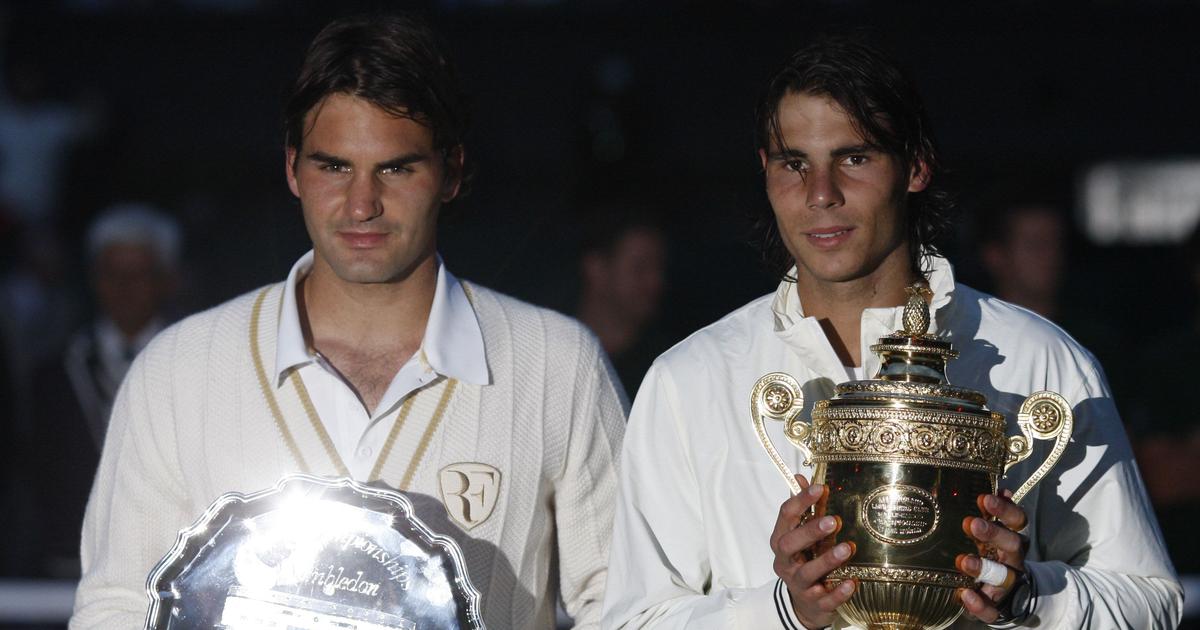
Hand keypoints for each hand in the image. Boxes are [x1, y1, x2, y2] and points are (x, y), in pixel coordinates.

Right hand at [770, 474, 855, 628]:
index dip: (801, 501)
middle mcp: (785, 561)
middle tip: (832, 521)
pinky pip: (825, 599)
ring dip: (827, 560)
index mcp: (781, 540)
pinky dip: (838, 592)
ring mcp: (798, 584)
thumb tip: (800, 477)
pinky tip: (852, 582)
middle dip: (809, 532)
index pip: (786, 516)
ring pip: (807, 573)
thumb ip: (802, 509)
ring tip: (847, 548)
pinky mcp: (814, 603)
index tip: (820, 487)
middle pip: (790, 545)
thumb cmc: (803, 561)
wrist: (804, 604)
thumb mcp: (800, 534)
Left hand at [955, 490, 1028, 622]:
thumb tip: (999, 488)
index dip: (1004, 510)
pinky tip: (965, 595)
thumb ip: (993, 514)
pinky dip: (979, 604)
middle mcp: (1014, 560)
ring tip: (963, 560)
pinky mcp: (997, 607)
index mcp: (1014, 538)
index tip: (985, 499)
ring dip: (983, 567)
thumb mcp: (993, 532)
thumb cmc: (993, 553)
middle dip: (993, 534)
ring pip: (1003, 576)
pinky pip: (992, 609)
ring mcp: (1008, 584)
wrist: (1009, 594)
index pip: (1017, 521)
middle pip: (1012, 545)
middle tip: (971, 523)